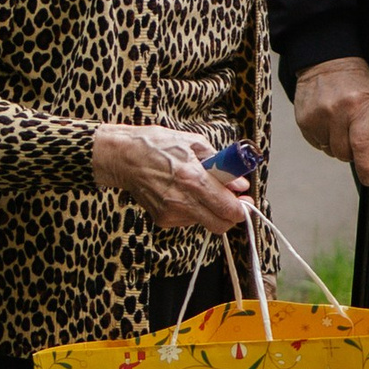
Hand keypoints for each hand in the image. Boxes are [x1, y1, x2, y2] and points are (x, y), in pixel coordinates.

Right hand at [92, 126, 250, 231]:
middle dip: (231, 216)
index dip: (243, 208)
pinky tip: (183, 193)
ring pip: (204, 222)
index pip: (228, 208)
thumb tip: (239, 183)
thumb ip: (221, 166)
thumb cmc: (156, 145)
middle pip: (220, 225)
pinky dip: (193, 209)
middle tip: (234, 202)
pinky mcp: (161, 219)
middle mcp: (182, 201)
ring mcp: (170, 213)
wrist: (121, 156)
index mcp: (193, 179)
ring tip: (199, 188)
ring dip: (210, 210)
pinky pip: (188, 220)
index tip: (246, 202)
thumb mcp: (194, 143)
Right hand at [293, 55, 368, 183]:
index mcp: (357, 107)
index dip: (366, 166)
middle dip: (352, 154)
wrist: (327, 61)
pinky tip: (329, 123)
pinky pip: (316, 143)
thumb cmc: (358, 80)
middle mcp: (334, 113)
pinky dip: (324, 140)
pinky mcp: (303, 120)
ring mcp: (316, 117)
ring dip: (337, 145)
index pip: (361, 144)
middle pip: (343, 153)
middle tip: (356, 141)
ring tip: (341, 126)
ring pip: (329, 150)